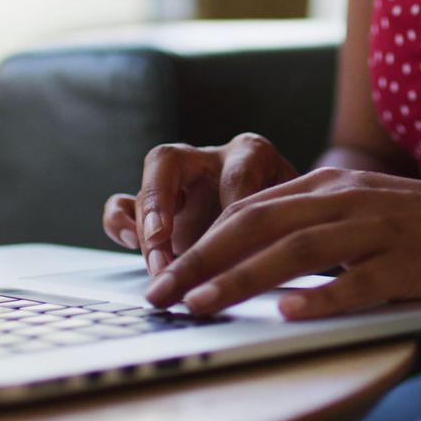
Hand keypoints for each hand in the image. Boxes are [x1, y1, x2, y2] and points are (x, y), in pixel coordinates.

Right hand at [102, 133, 297, 275]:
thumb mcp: (299, 226)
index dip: (228, 209)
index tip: (227, 243)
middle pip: (171, 161)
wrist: (292, 227)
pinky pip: (124, 204)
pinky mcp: (157, 207)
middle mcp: (210, 160)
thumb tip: (272, 264)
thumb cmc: (298, 224)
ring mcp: (179, 181)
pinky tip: (131, 244)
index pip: (235, 175)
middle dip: (160, 205)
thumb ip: (286, 237)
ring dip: (144, 222)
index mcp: (253, 155)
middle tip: (160, 242)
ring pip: (143, 183)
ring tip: (156, 262)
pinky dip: (121, 222)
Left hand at [144, 167, 420, 319]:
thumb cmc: (418, 221)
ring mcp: (377, 230)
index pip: (251, 208)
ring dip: (242, 278)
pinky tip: (288, 314)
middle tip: (164, 293)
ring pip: (297, 249)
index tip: (167, 273)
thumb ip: (309, 220)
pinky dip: (321, 297)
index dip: (203, 240)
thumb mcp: (358, 206)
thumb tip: (249, 255)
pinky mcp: (407, 264)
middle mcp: (346, 200)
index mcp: (330, 185)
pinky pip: (358, 281)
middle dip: (203, 259)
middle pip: (260, 224)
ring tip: (202, 305)